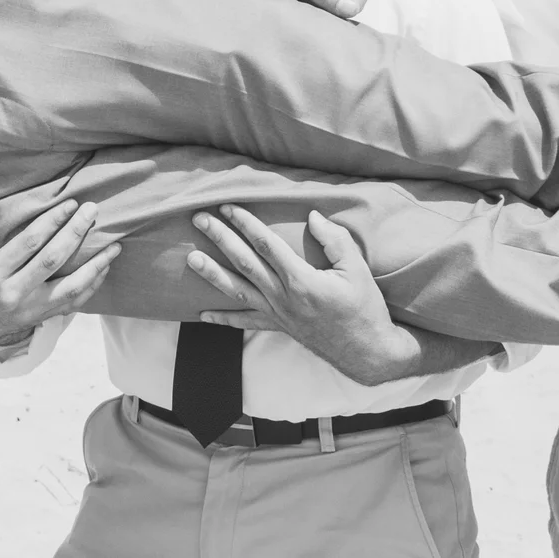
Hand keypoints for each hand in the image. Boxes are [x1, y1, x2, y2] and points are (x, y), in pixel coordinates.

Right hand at [0, 202, 118, 344]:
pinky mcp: (42, 317)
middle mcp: (12, 294)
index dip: (52, 221)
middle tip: (92, 211)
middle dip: (75, 232)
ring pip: (70, 286)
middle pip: (52, 260)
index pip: (29, 243)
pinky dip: (93, 285)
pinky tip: (104, 267)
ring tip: (114, 245)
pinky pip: (74, 303)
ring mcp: (30, 310)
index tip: (69, 204)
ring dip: (95, 264)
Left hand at [189, 207, 430, 385]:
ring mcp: (278, 315)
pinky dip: (224, 319)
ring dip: (212, 273)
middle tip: (199, 220)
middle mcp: (283, 298)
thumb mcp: (357, 269)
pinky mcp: (279, 327)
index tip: (228, 207)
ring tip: (191, 258)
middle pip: (245, 263)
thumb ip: (335, 240)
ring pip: (238, 291)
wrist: (367, 352)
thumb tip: (313, 216)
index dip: (245, 223)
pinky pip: (246, 322)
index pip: (265, 245)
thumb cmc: (365, 308)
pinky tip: (203, 315)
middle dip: (220, 239)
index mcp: (302, 280)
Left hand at [208, 0, 376, 19]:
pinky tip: (303, 16)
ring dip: (331, 13)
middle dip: (345, 9)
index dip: (358, 1)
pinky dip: (320, 14)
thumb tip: (351, 9)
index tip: (337, 13)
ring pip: (342, 3)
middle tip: (319, 16)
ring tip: (308, 15)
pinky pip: (326, 7)